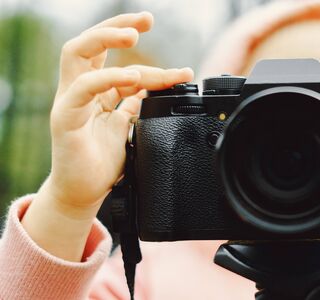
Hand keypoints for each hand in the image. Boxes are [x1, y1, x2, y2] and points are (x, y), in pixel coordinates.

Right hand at [21, 12, 192, 260]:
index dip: (140, 50)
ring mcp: (71, 101)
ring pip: (77, 53)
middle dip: (117, 24)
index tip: (165, 45)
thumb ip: (136, 105)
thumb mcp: (128, 126)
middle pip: (90, 43)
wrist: (86, 192)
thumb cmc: (105, 162)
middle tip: (146, 19)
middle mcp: (81, 90)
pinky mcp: (66, 117)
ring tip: (134, 35)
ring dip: (106, 38)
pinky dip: (107, 78)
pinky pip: (82, 89)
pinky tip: (132, 77)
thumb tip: (156, 88)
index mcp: (96, 91)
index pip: (113, 58)